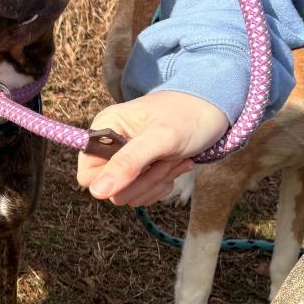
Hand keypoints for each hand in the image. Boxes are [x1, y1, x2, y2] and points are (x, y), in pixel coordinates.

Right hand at [76, 92, 229, 205]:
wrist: (214, 110)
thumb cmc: (187, 116)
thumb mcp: (159, 138)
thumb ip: (127, 163)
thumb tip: (96, 193)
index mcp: (104, 130)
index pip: (88, 176)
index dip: (113, 180)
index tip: (141, 167)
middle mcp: (109, 146)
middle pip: (110, 189)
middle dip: (143, 181)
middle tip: (166, 161)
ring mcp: (124, 160)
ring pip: (128, 194)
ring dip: (155, 183)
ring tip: (174, 161)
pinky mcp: (140, 170)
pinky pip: (142, 194)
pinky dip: (161, 185)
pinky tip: (176, 166)